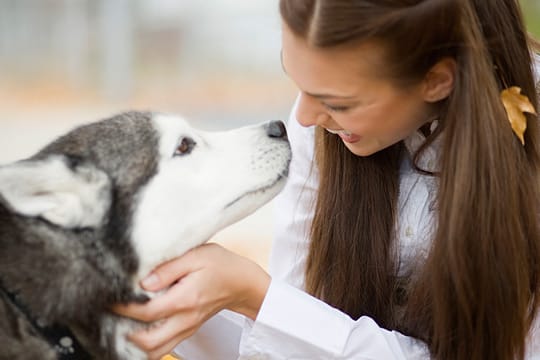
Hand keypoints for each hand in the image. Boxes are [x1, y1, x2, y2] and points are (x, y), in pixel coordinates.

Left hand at [113, 243, 270, 359]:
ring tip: (120, 327)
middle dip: (124, 333)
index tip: (107, 299)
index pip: (147, 311)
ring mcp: (187, 328)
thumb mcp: (196, 255)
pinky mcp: (188, 330)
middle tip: (110, 317)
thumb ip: (168, 268)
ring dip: (135, 345)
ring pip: (156, 351)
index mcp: (186, 298)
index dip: (123, 308)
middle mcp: (186, 319)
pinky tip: (136, 333)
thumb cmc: (220, 265)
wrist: (242, 282)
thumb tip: (143, 282)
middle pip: (148, 341)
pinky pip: (164, 348)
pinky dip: (147, 346)